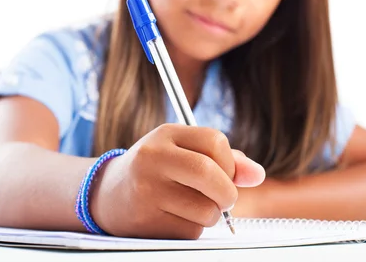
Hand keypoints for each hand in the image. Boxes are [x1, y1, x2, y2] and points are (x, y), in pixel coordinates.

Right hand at [89, 123, 264, 238]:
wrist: (108, 195)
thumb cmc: (156, 170)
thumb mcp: (183, 152)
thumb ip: (224, 159)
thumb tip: (257, 174)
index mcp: (166, 134)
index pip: (215, 141)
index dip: (230, 162)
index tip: (225, 173)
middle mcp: (153, 158)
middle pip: (210, 175)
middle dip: (227, 192)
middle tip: (223, 198)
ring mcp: (148, 190)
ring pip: (206, 210)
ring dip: (210, 215)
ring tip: (191, 206)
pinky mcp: (147, 221)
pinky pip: (191, 231)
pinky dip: (192, 229)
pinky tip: (173, 217)